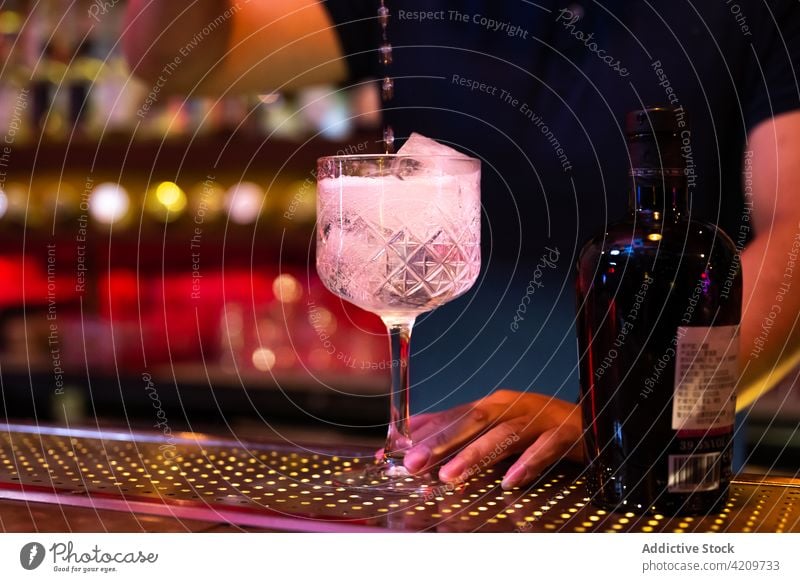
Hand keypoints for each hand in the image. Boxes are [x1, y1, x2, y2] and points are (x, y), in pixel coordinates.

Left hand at [397, 389, 583, 488]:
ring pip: (505, 435)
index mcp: (493, 405)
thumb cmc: (539, 425)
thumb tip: (416, 440)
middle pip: (473, 422)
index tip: (395, 449)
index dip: (425, 432)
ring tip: (450, 476)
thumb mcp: (499, 425)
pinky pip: (546, 448)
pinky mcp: (566, 434)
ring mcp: (539, 419)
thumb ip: (462, 433)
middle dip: (441, 442)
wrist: (593, 421)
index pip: (453, 416)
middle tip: (413, 463)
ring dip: (476, 455)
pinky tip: (510, 481)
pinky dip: (527, 464)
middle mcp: (512, 407)